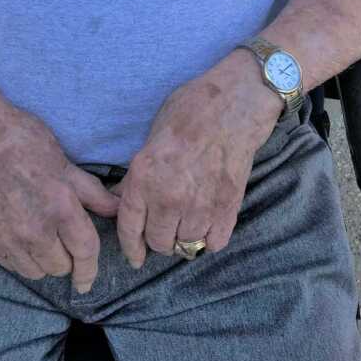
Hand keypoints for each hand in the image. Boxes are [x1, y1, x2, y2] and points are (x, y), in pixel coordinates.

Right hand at [0, 101, 119, 292]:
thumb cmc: (25, 142)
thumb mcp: (65, 163)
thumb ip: (92, 193)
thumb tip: (118, 208)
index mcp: (60, 206)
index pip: (85, 252)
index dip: (90, 269)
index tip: (88, 280)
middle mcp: (34, 228)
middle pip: (61, 267)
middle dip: (67, 257)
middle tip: (61, 235)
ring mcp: (8, 237)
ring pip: (37, 271)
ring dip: (44, 260)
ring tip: (41, 235)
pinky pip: (13, 265)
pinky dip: (22, 257)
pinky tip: (21, 234)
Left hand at [114, 51, 280, 268]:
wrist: (235, 102)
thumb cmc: (192, 109)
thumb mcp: (153, 134)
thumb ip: (139, 172)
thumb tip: (124, 198)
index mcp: (145, 175)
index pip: (130, 227)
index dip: (130, 246)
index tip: (134, 257)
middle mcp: (169, 197)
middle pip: (159, 242)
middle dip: (158, 239)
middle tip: (164, 227)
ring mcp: (200, 206)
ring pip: (186, 246)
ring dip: (185, 238)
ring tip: (187, 222)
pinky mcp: (228, 208)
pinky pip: (214, 243)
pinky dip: (210, 237)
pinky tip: (208, 222)